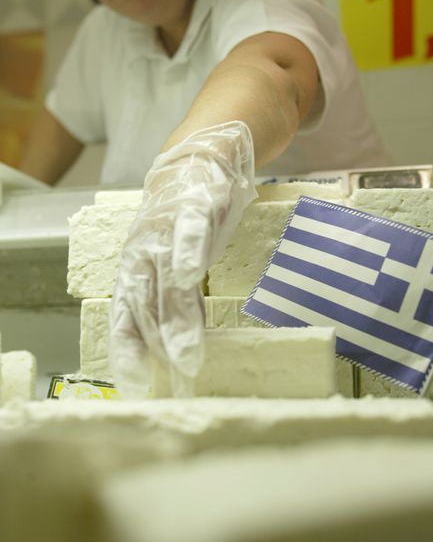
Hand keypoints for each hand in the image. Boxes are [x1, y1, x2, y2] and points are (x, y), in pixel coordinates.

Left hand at [109, 121, 255, 397]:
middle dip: (158, 342)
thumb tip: (180, 347)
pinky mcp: (194, 206)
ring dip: (175, 315)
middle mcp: (144, 250)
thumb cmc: (185, 219)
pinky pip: (190, 231)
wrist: (198, 158)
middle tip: (174, 376)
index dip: (128, 347)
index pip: (124, 313)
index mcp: (137, 266)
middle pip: (146, 301)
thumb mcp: (177, 262)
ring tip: (185, 353)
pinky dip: (188, 252)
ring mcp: (167, 228)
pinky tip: (189, 275)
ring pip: (167, 276)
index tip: (134, 382)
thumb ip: (178, 300)